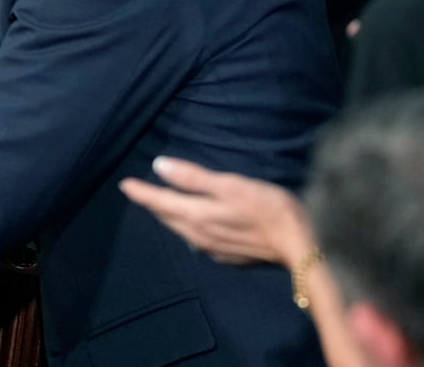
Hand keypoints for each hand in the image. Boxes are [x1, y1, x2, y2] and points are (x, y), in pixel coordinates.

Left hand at [119, 156, 315, 265]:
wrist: (300, 245)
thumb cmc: (267, 207)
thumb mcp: (230, 184)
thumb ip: (193, 177)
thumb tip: (158, 166)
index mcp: (197, 216)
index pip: (160, 203)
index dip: (141, 192)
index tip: (124, 184)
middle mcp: (199, 236)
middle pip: (168, 218)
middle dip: (152, 204)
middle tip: (139, 192)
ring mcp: (213, 249)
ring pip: (181, 230)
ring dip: (169, 216)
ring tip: (161, 203)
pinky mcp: (227, 256)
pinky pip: (198, 239)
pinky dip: (188, 226)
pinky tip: (193, 221)